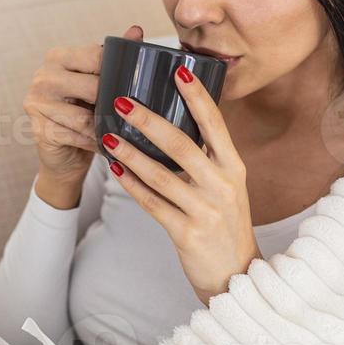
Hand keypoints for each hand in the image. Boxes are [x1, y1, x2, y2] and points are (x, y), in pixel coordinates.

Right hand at [25, 23, 143, 206]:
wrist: (65, 154)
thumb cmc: (84, 112)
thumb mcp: (98, 82)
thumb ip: (116, 56)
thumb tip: (136, 30)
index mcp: (57, 57)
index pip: (95, 57)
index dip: (119, 72)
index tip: (137, 85)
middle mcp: (43, 76)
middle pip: (92, 87)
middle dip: (115, 103)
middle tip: (137, 114)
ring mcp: (36, 103)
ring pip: (85, 117)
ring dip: (108, 127)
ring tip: (127, 133)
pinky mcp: (39, 130)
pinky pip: (77, 137)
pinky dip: (96, 143)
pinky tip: (111, 147)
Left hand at [101, 63, 261, 303]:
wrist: (235, 274)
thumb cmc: (225, 222)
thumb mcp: (227, 185)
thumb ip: (207, 158)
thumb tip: (173, 122)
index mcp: (233, 167)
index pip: (215, 124)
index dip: (197, 97)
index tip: (178, 71)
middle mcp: (222, 185)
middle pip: (182, 144)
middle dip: (149, 120)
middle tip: (123, 101)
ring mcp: (205, 210)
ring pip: (160, 175)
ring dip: (130, 153)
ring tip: (107, 135)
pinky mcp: (187, 233)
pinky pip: (152, 203)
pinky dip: (131, 185)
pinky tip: (114, 169)